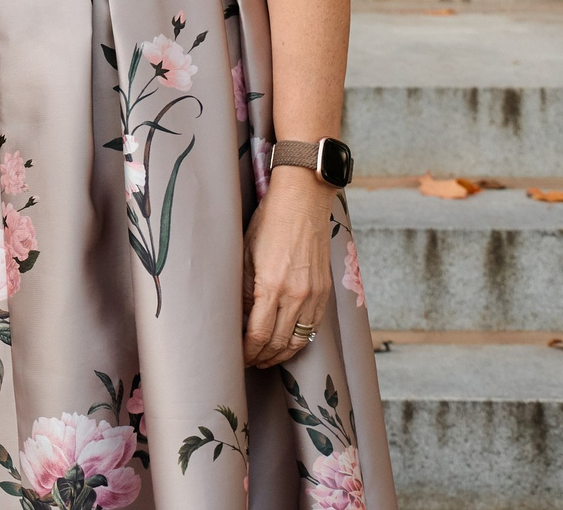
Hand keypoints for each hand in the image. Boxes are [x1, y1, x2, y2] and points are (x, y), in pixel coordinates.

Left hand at [242, 166, 335, 366]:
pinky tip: (288, 342)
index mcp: (272, 286)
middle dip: (262, 357)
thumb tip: (238, 317)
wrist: (303, 201)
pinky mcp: (325, 291)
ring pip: (300, 340)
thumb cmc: (269, 221)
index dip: (247, 351)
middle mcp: (297, 295)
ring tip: (266, 358)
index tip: (238, 357)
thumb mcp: (245, 254)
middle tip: (249, 362)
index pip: (258, 334)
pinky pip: (314, 327)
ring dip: (281, 354)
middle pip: (279, 343)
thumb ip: (242, 290)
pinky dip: (301, 340)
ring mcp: (314, 295)